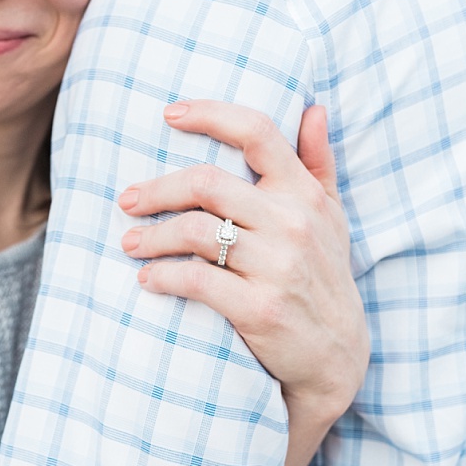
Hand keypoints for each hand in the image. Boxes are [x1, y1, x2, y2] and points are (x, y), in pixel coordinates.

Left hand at [118, 100, 368, 425]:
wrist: (338, 357)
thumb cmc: (325, 278)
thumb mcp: (332, 219)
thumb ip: (318, 164)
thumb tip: (313, 108)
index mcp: (304, 194)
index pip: (257, 133)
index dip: (210, 115)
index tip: (169, 114)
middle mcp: (293, 223)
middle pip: (206, 183)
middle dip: (157, 191)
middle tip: (127, 202)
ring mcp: (278, 266)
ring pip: (195, 231)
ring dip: (152, 237)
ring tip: (130, 244)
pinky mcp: (260, 308)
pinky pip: (198, 280)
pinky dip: (164, 276)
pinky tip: (148, 278)